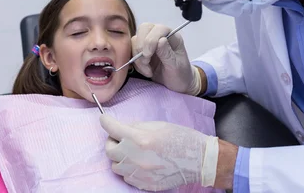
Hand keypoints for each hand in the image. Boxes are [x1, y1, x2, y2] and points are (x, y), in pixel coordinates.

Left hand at [100, 114, 218, 190]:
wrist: (198, 160)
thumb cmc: (181, 138)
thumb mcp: (157, 125)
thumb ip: (136, 127)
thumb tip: (121, 128)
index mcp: (139, 139)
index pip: (112, 128)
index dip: (106, 121)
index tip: (104, 119)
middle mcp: (135, 157)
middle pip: (109, 150)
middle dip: (112, 141)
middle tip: (121, 137)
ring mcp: (139, 173)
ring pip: (115, 165)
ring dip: (120, 156)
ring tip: (132, 151)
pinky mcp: (144, 184)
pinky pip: (127, 176)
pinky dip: (129, 168)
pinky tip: (141, 162)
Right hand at [132, 23, 201, 94]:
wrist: (178, 84)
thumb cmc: (181, 74)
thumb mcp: (177, 67)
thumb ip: (168, 53)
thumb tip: (160, 40)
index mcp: (172, 36)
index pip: (158, 29)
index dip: (151, 40)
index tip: (148, 55)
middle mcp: (160, 36)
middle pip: (144, 29)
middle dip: (141, 46)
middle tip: (146, 62)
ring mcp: (150, 42)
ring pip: (135, 41)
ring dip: (138, 58)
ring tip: (148, 71)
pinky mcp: (142, 51)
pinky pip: (132, 51)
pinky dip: (136, 63)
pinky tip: (146, 71)